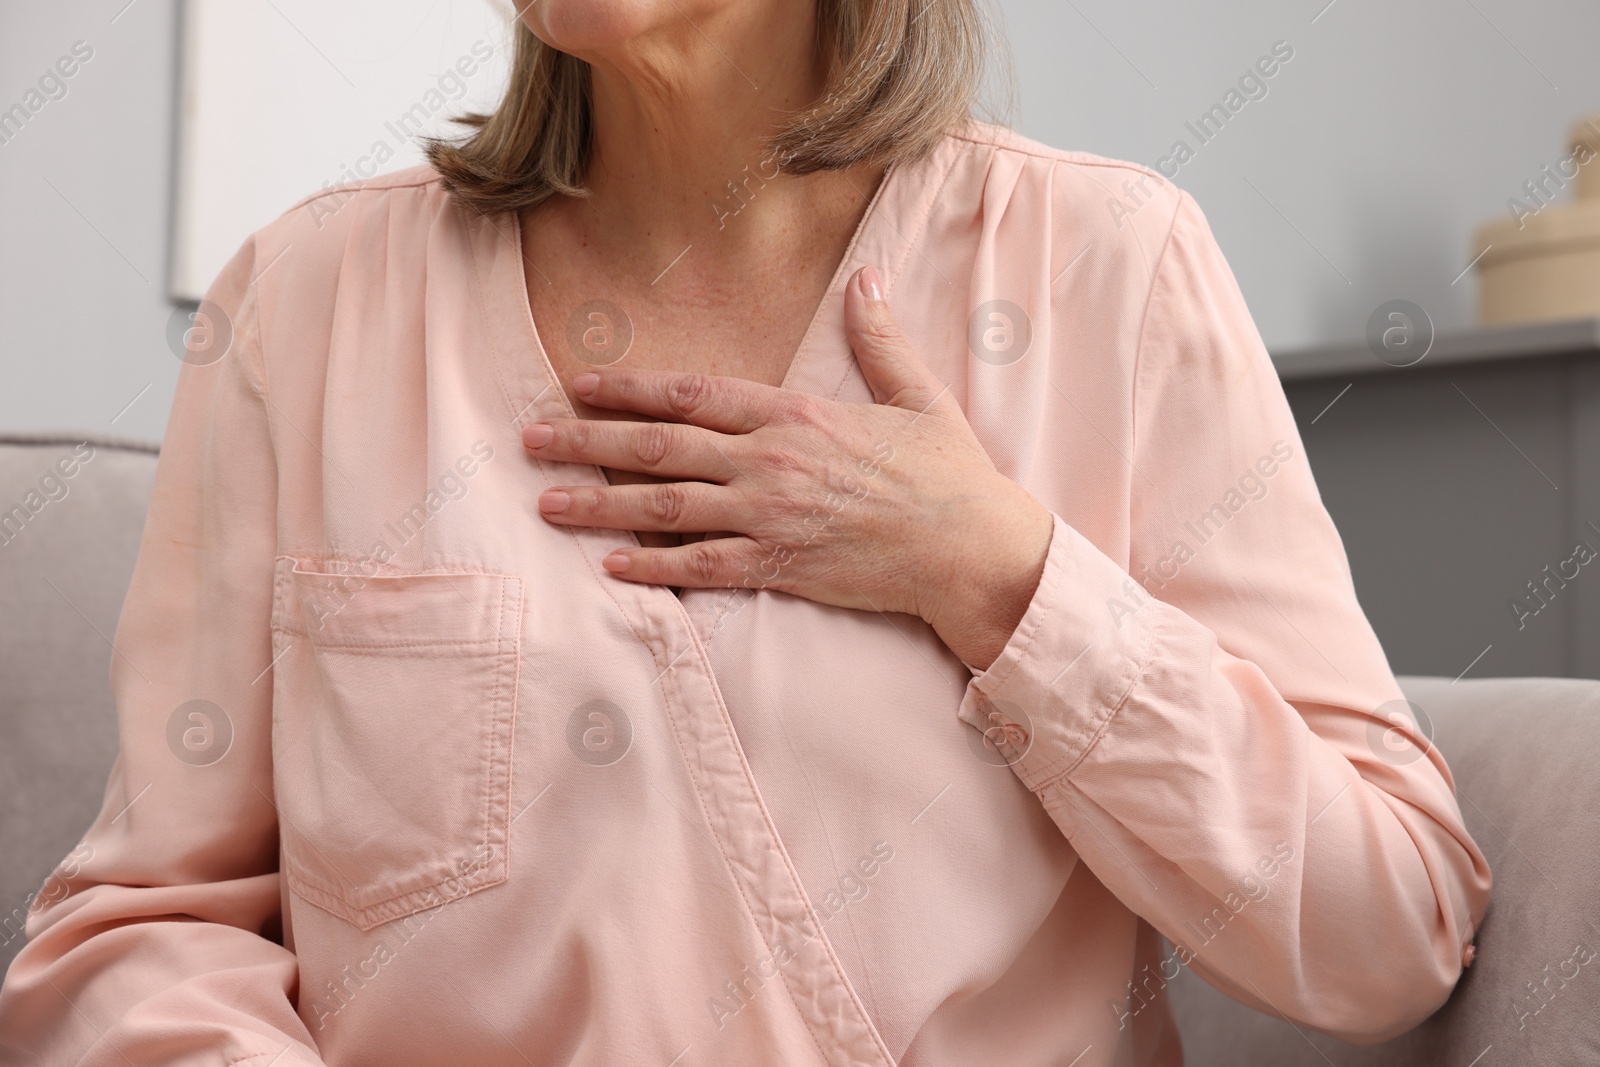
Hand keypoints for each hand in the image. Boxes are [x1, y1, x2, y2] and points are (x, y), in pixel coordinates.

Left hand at [521, 265, 1052, 668]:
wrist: (972, 549)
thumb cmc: (949, 474)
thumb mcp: (917, 394)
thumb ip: (879, 337)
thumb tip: (870, 277)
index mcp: (796, 413)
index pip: (694, 394)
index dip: (631, 390)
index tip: (581, 386)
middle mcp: (771, 461)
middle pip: (659, 448)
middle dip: (587, 442)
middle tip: (530, 441)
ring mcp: (771, 516)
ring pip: (666, 508)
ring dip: (600, 505)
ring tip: (547, 504)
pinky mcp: (781, 567)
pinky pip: (703, 568)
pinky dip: (655, 569)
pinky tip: (613, 569)